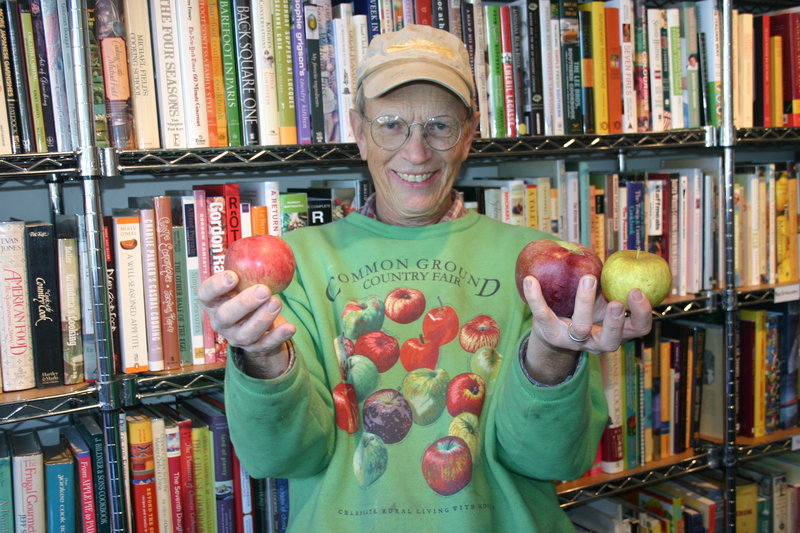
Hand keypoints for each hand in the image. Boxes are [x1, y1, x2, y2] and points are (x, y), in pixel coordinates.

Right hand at [199, 270, 295, 376]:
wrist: (261, 327)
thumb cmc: (249, 294)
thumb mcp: (246, 280)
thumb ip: (249, 265)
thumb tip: (266, 238)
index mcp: (214, 302)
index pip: (205, 295)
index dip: (216, 286)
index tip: (232, 275)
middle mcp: (221, 322)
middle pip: (225, 316)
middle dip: (244, 303)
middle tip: (263, 289)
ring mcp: (237, 337)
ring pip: (246, 333)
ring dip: (263, 318)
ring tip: (277, 301)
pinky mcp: (256, 348)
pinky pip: (267, 345)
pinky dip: (279, 336)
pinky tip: (291, 326)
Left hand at [520, 274, 652, 383]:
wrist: (553, 328)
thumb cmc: (585, 308)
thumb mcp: (602, 299)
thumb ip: (613, 284)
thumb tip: (625, 254)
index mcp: (616, 332)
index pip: (638, 329)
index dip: (642, 314)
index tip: (636, 291)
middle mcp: (596, 341)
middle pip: (611, 339)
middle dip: (615, 321)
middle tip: (617, 302)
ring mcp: (572, 340)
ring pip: (580, 329)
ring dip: (585, 303)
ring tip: (588, 279)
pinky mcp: (549, 332)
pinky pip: (542, 314)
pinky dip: (535, 297)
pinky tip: (531, 280)